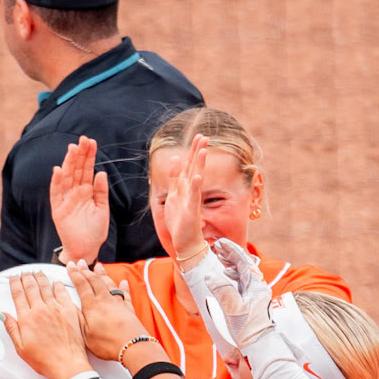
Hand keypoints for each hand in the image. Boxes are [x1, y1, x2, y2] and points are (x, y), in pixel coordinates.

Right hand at [3, 271, 88, 378]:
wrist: (67, 364)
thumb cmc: (45, 360)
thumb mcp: (21, 348)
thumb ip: (11, 328)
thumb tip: (3, 315)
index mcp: (27, 319)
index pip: (18, 294)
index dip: (15, 284)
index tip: (13, 278)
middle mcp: (41, 310)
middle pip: (31, 287)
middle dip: (26, 277)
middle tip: (25, 272)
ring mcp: (56, 309)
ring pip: (46, 287)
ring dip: (40, 278)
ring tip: (37, 272)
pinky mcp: (70, 311)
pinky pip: (62, 292)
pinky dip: (57, 285)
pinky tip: (55, 282)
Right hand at [51, 137, 111, 264]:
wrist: (86, 249)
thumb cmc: (95, 231)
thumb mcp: (102, 209)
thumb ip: (101, 191)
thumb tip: (101, 172)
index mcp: (86, 191)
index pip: (87, 169)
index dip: (89, 155)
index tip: (92, 142)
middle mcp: (75, 192)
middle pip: (76, 169)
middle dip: (80, 154)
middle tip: (83, 139)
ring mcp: (66, 200)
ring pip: (66, 177)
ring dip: (68, 163)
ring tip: (72, 149)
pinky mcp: (58, 209)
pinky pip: (56, 193)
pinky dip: (56, 182)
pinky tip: (58, 170)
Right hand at [66, 260, 141, 361]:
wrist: (133, 346)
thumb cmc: (107, 343)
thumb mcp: (85, 334)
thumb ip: (77, 318)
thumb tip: (69, 306)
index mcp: (92, 306)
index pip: (81, 285)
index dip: (75, 274)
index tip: (71, 265)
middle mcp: (105, 300)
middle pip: (94, 281)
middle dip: (86, 270)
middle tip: (81, 263)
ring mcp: (118, 303)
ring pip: (109, 284)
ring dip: (102, 274)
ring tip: (98, 266)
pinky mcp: (129, 309)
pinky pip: (125, 294)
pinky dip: (124, 287)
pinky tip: (123, 283)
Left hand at [163, 137, 210, 266]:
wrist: (187, 243)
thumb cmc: (180, 222)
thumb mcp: (173, 196)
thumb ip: (174, 179)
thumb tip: (175, 159)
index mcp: (184, 187)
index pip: (189, 165)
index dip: (192, 151)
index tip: (199, 136)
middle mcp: (189, 191)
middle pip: (194, 167)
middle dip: (198, 152)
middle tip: (205, 136)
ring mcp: (191, 200)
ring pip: (195, 178)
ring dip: (199, 165)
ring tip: (203, 150)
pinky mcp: (190, 211)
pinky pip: (193, 196)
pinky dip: (194, 186)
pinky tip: (197, 176)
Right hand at [198, 239, 273, 349]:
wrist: (260, 347)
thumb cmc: (248, 329)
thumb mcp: (233, 308)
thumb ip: (222, 290)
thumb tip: (210, 275)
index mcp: (255, 285)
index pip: (243, 261)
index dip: (230, 250)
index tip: (218, 244)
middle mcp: (257, 287)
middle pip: (244, 264)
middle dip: (230, 255)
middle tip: (217, 249)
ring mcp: (255, 294)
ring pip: (243, 273)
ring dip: (231, 265)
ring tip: (220, 262)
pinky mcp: (252, 303)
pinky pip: (242, 283)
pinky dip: (233, 277)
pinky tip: (226, 279)